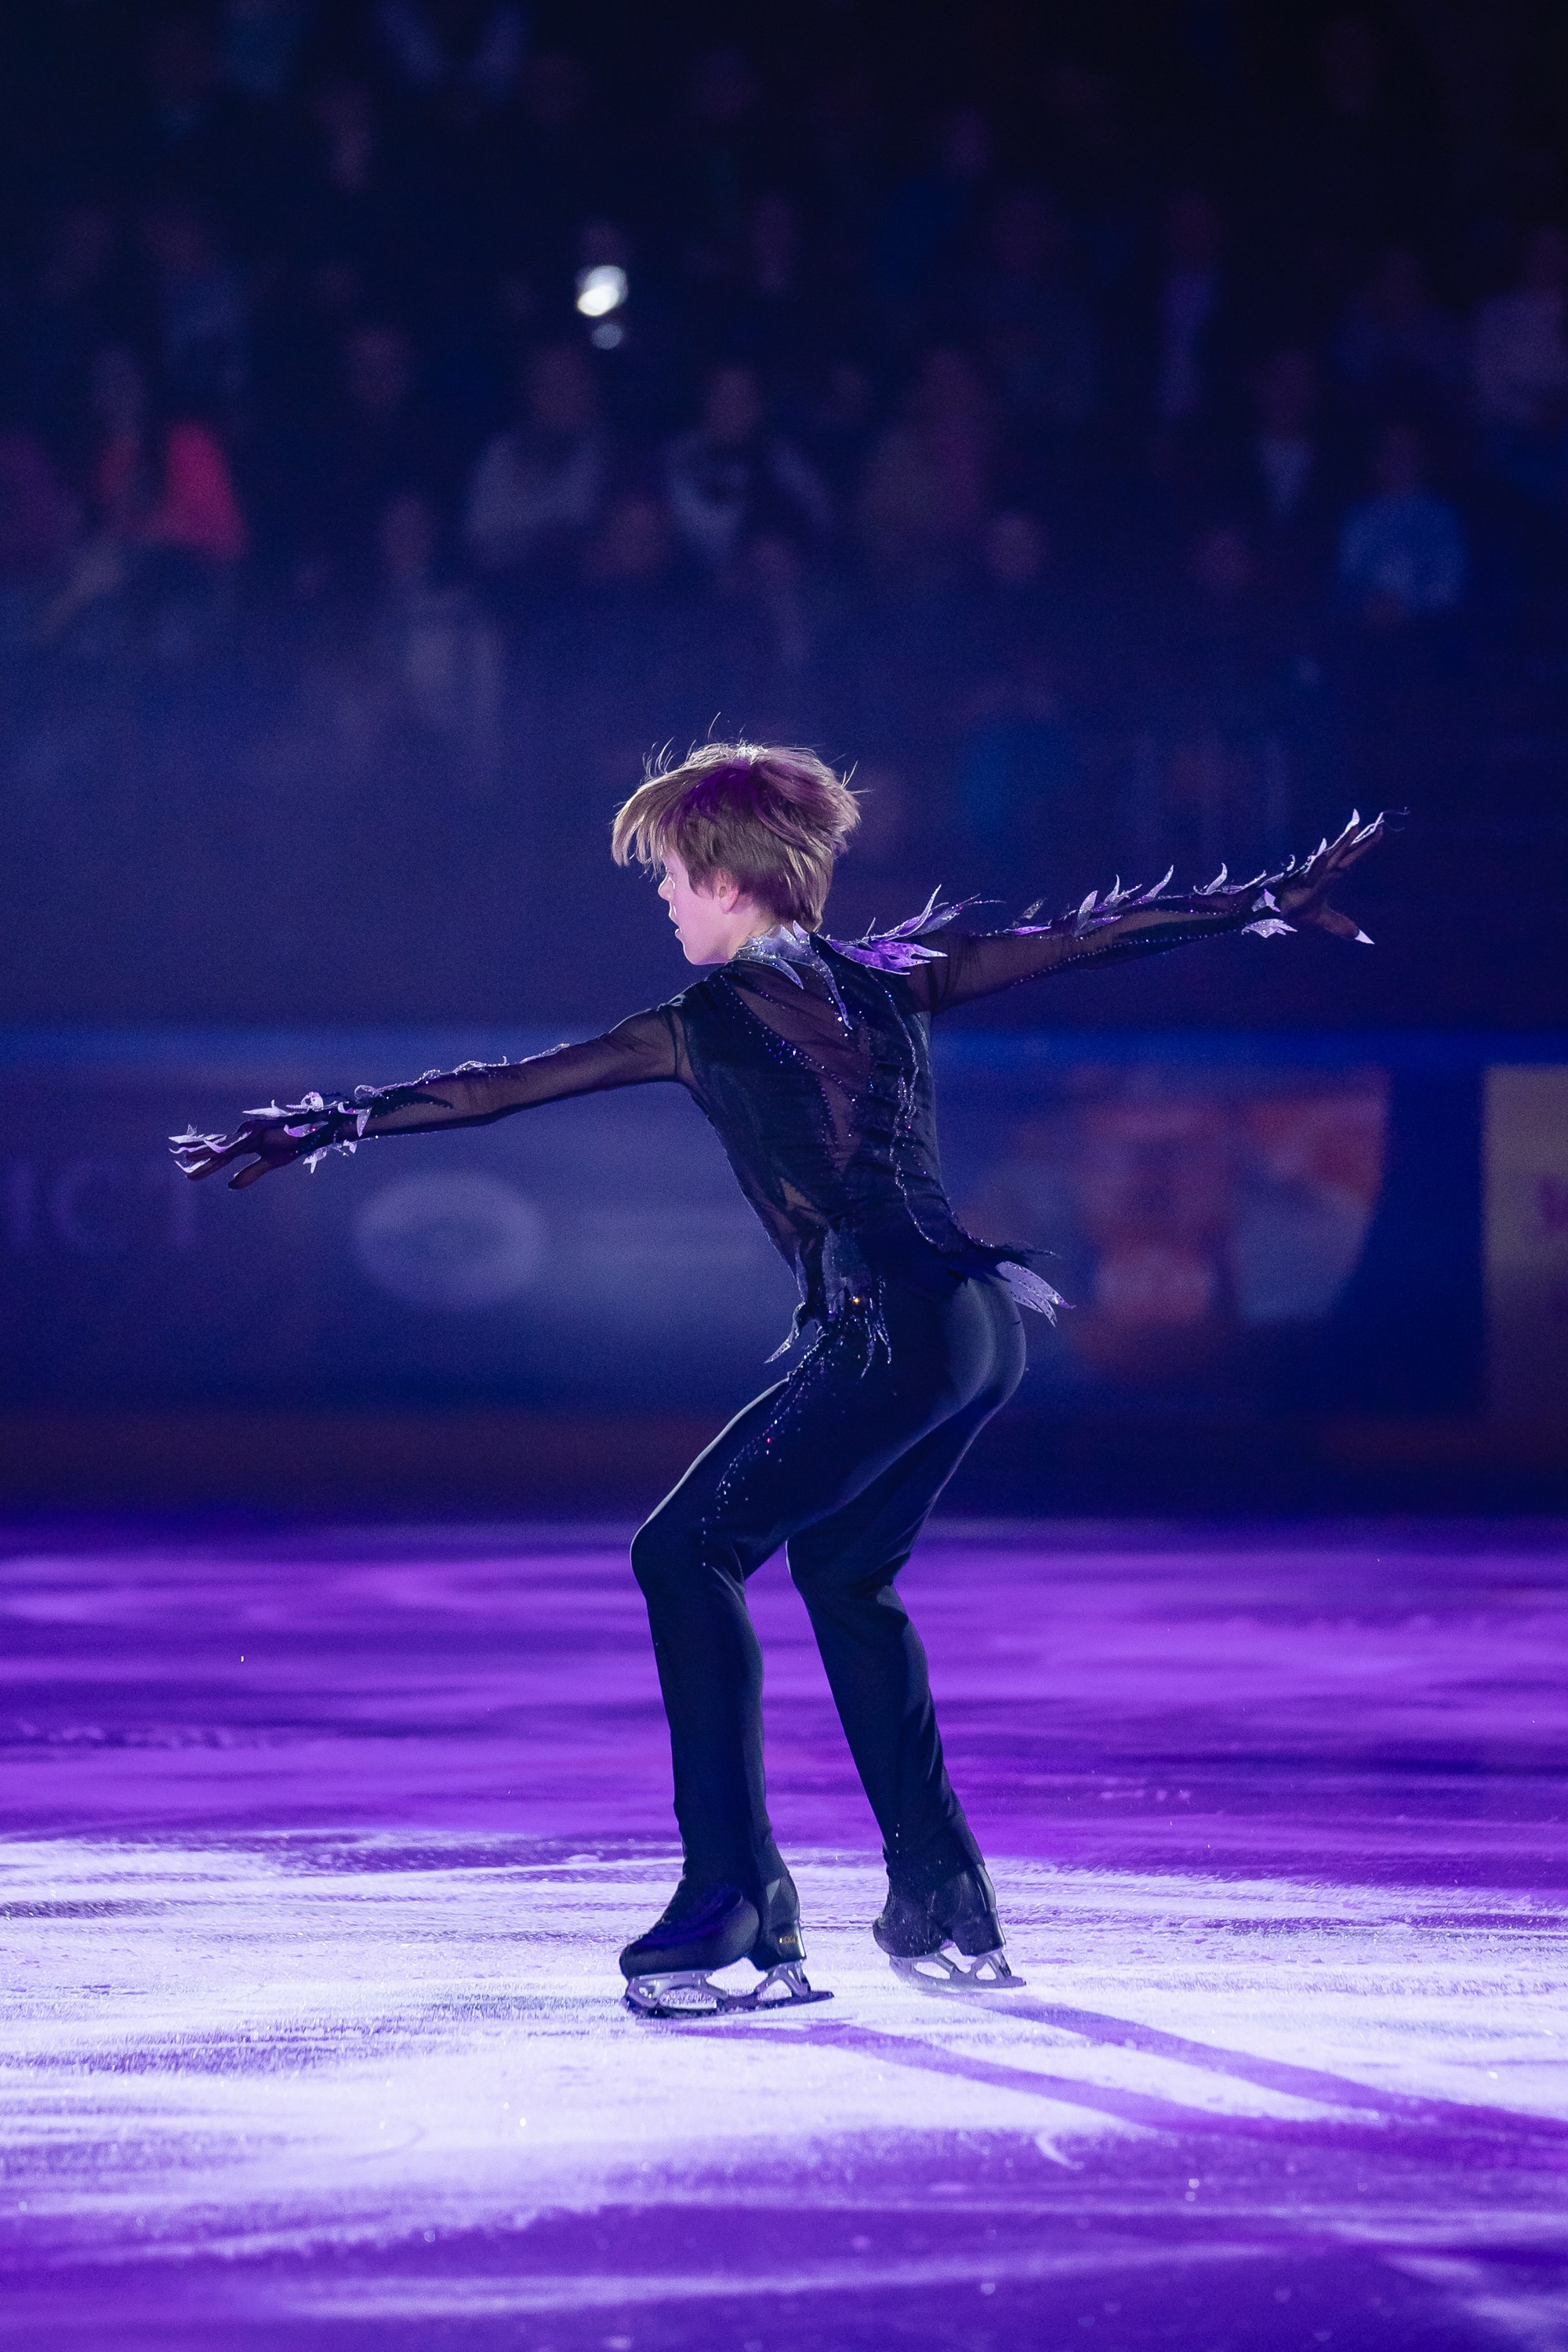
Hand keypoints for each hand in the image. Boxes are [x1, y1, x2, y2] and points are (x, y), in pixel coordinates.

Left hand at [170, 1097, 337, 1189]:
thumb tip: (229, 1185)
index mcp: (247, 1142)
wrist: (311, 1131)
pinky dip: (219, 1150)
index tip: (190, 1171)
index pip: (222, 1154)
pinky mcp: (255, 1135)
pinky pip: (234, 1146)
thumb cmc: (293, 1143)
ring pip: (222, 1147)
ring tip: (187, 1159)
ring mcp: (248, 1133)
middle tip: (182, 1166)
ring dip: (204, 1153)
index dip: (206, 1163)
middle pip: (217, 1149)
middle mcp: (244, 1135)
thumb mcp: (269, 1163)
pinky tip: (209, 1155)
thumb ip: (250, 1174)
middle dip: (199, 1158)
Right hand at [1272, 810, 1392, 941]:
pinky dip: (1318, 863)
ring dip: (1342, 843)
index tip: (1379, 831)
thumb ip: (1337, 923)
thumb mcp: (1321, 918)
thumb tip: (1355, 935)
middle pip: (1345, 851)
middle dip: (1359, 838)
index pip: (1351, 856)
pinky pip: (1312, 872)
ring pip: (1331, 855)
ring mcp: (1313, 875)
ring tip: (1354, 828)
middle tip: (1375, 822)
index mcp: (1330, 874)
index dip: (1364, 845)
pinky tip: (1324, 853)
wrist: (1275, 911)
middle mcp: (1324, 870)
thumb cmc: (1296, 908)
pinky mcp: (1302, 883)